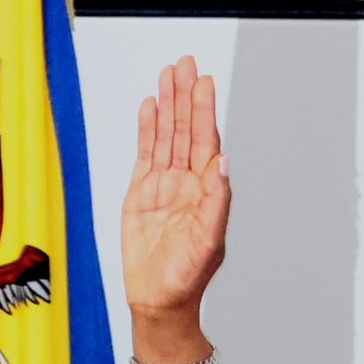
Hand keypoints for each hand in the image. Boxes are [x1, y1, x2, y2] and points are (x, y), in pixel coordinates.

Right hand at [121, 55, 230, 320]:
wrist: (158, 300)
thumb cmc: (188, 278)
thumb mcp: (209, 242)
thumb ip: (217, 202)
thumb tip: (222, 164)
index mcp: (206, 191)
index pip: (205, 141)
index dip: (204, 111)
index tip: (204, 82)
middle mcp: (187, 183)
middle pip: (186, 130)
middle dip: (186, 97)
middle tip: (186, 63)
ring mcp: (163, 186)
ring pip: (166, 137)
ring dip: (167, 106)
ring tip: (168, 75)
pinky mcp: (141, 194)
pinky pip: (145, 154)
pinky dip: (147, 129)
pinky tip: (150, 107)